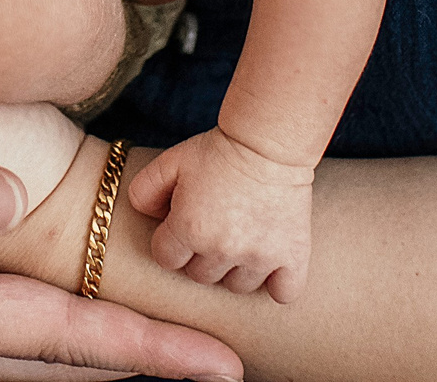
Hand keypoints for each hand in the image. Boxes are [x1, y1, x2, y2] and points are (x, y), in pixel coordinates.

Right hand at [0, 63, 241, 380]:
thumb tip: (9, 205)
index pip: (42, 331)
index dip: (136, 346)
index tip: (224, 356)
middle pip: (34, 348)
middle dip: (129, 357)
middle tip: (224, 354)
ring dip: (79, 339)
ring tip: (154, 336)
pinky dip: (19, 313)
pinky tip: (32, 298)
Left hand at [123, 125, 316, 302]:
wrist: (268, 143)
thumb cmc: (218, 151)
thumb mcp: (170, 161)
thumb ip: (145, 190)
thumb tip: (145, 217)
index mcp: (189, 229)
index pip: (166, 259)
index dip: (170, 242)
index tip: (183, 225)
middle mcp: (222, 250)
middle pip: (201, 276)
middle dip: (200, 256)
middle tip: (213, 228)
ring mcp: (259, 257)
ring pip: (238, 286)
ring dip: (235, 269)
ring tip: (240, 240)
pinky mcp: (291, 256)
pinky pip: (283, 293)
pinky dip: (277, 284)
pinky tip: (270, 264)